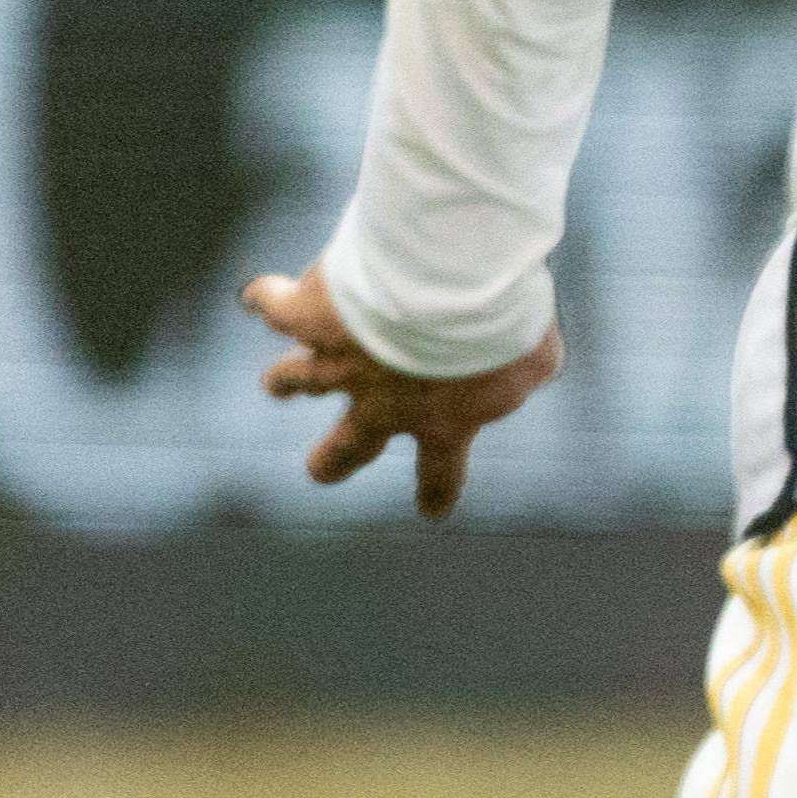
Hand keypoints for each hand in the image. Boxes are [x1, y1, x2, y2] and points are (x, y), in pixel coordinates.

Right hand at [245, 261, 559, 520]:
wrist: (449, 287)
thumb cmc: (504, 325)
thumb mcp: (536, 356)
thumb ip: (532, 370)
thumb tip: (540, 362)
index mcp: (443, 421)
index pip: (442, 471)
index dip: (437, 491)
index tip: (432, 510)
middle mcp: (382, 403)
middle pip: (347, 447)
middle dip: (332, 461)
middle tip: (320, 469)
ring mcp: (339, 362)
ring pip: (298, 380)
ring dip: (285, 382)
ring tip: (274, 384)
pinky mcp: (309, 316)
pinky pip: (276, 308)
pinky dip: (266, 300)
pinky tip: (257, 295)